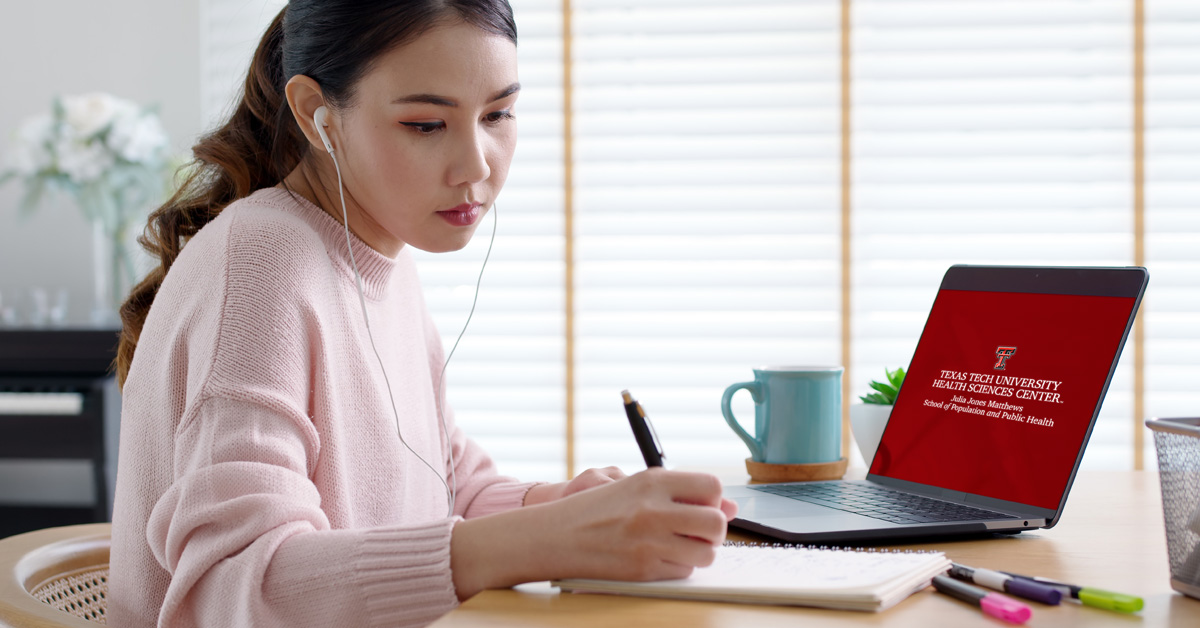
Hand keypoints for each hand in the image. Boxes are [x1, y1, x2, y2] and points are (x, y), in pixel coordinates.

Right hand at [539, 468, 734, 580]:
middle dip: (714, 530)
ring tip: (680, 544)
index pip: (712, 486)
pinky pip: (684, 571)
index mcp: (652, 481)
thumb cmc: (599, 508)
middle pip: (716, 523)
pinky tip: (659, 556)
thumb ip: (685, 493)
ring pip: (706, 553)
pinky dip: (679, 566)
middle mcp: (653, 510)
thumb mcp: (637, 487)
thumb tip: (731, 506)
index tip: (701, 504)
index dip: (713, 499)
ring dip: (700, 551)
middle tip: (697, 530)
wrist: (557, 535)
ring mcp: (649, 542)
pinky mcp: (643, 569)